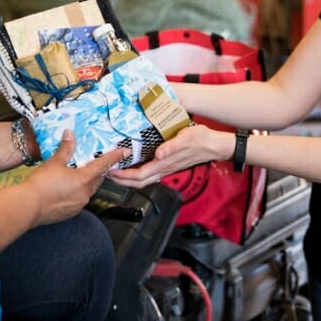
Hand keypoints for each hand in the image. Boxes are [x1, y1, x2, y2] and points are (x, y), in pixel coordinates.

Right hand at [24, 130, 125, 225]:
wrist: (27, 207)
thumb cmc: (41, 185)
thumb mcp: (54, 163)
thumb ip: (65, 149)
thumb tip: (69, 134)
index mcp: (84, 179)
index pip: (104, 165)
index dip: (115, 157)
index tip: (125, 152)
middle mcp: (85, 193)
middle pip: (97, 179)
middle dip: (98, 171)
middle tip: (97, 163)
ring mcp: (79, 205)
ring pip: (88, 191)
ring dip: (86, 183)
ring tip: (76, 175)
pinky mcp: (70, 213)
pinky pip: (79, 200)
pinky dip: (76, 193)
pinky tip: (66, 190)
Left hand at [107, 124, 224, 188]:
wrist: (214, 145)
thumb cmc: (201, 140)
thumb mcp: (186, 138)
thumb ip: (172, 146)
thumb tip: (159, 154)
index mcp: (165, 164)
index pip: (139, 175)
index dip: (123, 176)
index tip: (110, 171)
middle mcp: (164, 169)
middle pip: (138, 182)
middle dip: (120, 181)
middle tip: (106, 173)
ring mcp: (166, 168)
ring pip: (143, 180)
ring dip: (127, 178)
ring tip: (115, 171)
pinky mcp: (168, 165)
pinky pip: (149, 173)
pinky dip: (136, 173)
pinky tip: (132, 166)